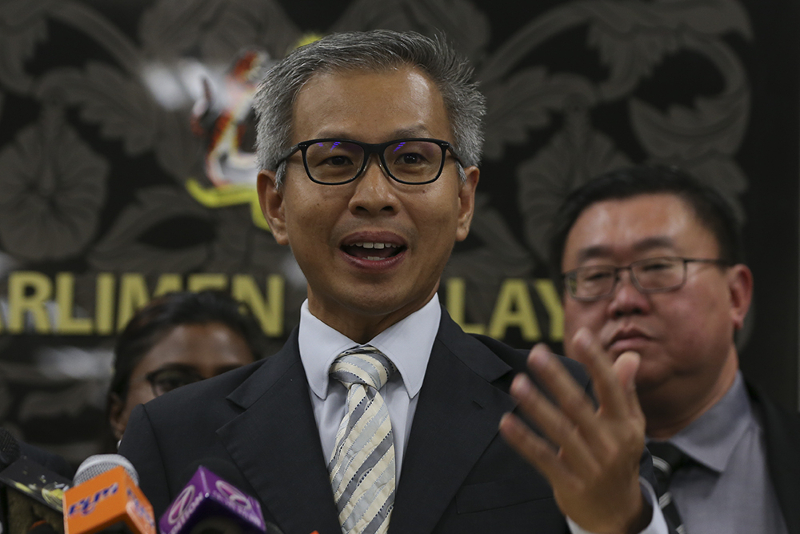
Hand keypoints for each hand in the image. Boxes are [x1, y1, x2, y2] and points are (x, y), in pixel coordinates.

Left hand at [499, 327, 648, 533]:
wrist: (618, 513)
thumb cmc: (619, 457)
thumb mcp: (630, 426)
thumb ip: (625, 390)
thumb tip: (630, 356)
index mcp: (624, 425)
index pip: (610, 388)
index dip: (596, 361)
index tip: (581, 335)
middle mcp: (608, 443)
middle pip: (579, 406)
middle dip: (557, 378)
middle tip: (536, 353)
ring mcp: (588, 465)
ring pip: (559, 430)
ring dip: (536, 405)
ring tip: (517, 383)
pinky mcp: (568, 483)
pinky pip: (542, 457)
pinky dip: (524, 440)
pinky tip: (506, 421)